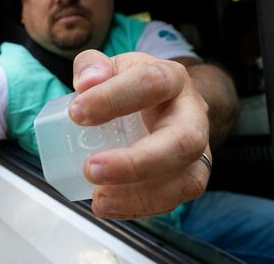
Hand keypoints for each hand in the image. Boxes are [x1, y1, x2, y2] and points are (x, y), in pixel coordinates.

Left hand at [70, 50, 210, 219]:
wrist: (165, 104)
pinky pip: (175, 200)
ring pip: (187, 180)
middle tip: (92, 169)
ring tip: (99, 199)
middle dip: (136, 162)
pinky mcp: (189, 178)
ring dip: (140, 195)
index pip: (151, 84)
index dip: (113, 98)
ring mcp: (197, 151)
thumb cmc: (134, 86)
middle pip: (183, 141)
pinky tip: (110, 206)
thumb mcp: (112, 67)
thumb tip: (86, 83)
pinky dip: (140, 208)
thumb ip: (92, 66)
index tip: (76, 113)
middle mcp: (192, 116)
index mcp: (172, 80)